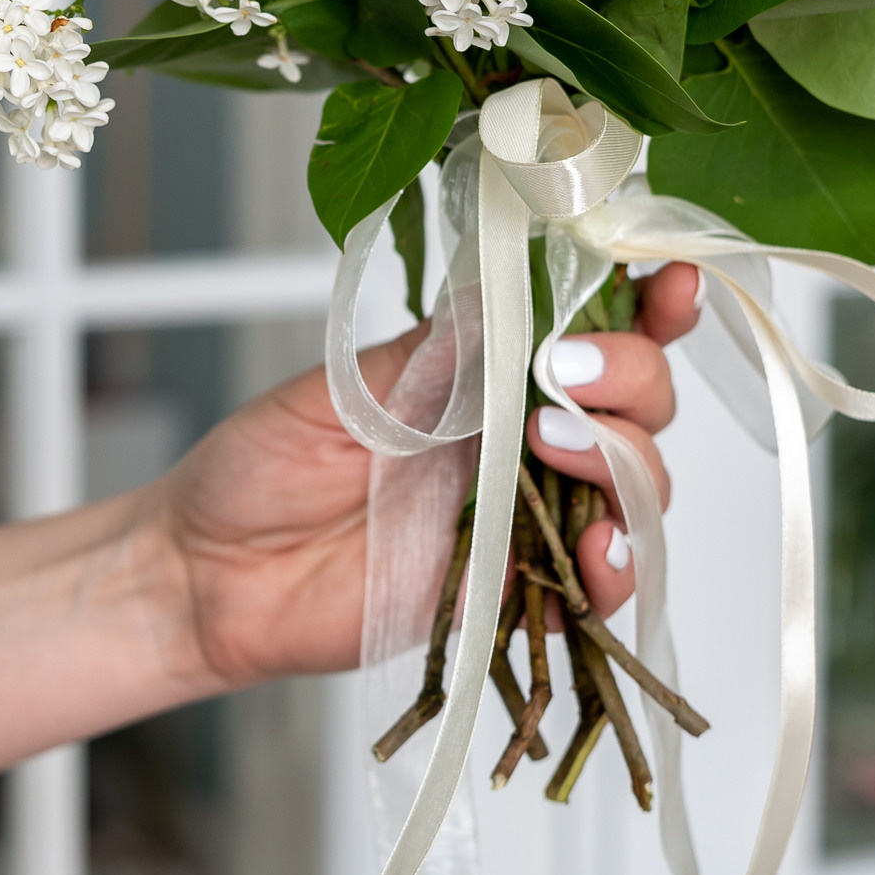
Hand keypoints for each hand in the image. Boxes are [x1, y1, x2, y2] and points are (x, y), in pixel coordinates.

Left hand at [151, 264, 704, 690]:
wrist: (207, 572)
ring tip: (560, 446)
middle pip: (638, 404)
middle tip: (569, 374)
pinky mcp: (509, 591)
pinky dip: (612, 571)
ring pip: (635, 489)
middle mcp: (521, 438)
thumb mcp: (340, 390)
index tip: (667, 284)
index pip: (592, 327)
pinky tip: (594, 554)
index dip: (647, 303)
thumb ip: (432, 358)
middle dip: (631, 379)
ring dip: (626, 465)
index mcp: (486, 372)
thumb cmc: (263, 467)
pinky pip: (591, 588)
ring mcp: (524, 516)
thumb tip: (508, 295)